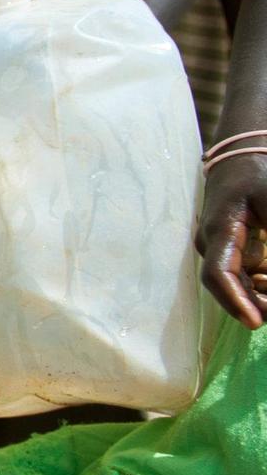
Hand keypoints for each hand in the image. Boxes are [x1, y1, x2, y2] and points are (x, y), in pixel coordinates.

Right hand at [199, 154, 266, 327]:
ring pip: (237, 282)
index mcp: (220, 230)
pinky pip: (244, 272)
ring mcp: (219, 245)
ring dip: (259, 294)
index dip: (235, 301)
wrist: (242, 151)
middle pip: (229, 285)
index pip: (218, 274)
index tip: (255, 322)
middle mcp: (212, 243)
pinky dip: (261, 282)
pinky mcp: (230, 246)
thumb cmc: (259, 171)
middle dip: (255, 303)